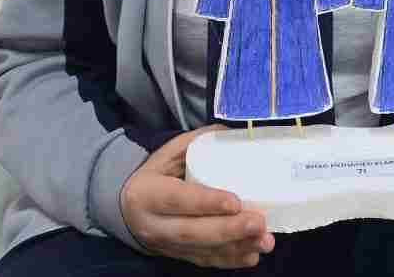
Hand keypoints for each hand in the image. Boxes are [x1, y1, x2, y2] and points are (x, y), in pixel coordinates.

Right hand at [120, 125, 273, 268]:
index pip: (177, 200)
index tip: (236, 201)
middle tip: (259, 223)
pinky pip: (205, 262)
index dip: (206, 202)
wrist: (128, 209)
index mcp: (147, 194)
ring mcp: (166, 245)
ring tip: (265, 241)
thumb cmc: (155, 176)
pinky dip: (231, 260)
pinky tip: (253, 255)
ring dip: (237, 247)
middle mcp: (154, 225)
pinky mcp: (178, 256)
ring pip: (202, 251)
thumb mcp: (166, 154)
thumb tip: (232, 132)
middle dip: (229, 229)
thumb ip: (197, 142)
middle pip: (192, 232)